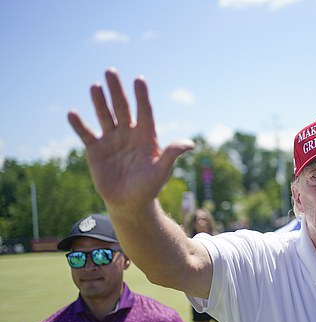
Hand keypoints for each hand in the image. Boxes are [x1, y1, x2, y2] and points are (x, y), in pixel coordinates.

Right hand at [67, 69, 194, 209]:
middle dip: (117, 91)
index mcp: (146, 136)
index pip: (144, 111)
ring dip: (99, 101)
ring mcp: (111, 140)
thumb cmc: (149, 187)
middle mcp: (128, 133)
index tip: (139, 79)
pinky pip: (86, 134)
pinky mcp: (96, 150)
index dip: (142, 96)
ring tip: (95, 86)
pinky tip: (72, 113)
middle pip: (122, 108)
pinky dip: (79, 125)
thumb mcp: (161, 171)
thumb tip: (190, 144)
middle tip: (111, 71)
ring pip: (104, 116)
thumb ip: (172, 155)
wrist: (130, 203)